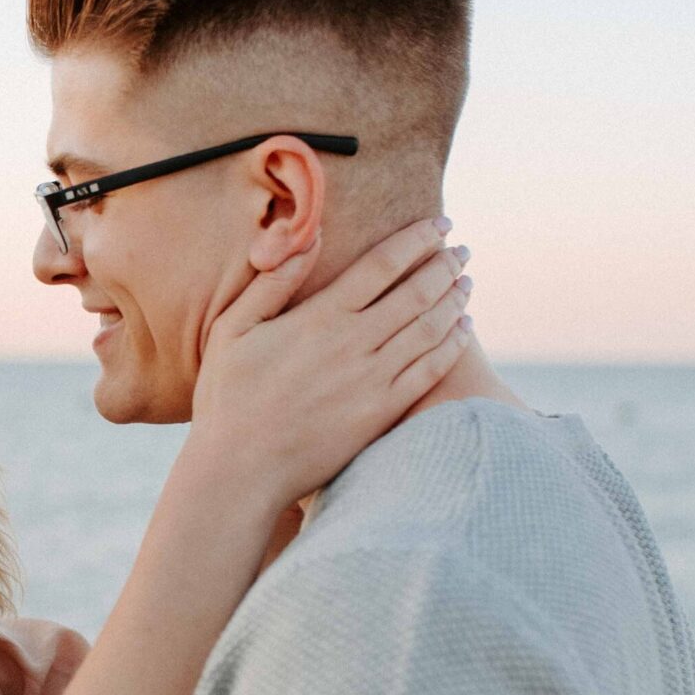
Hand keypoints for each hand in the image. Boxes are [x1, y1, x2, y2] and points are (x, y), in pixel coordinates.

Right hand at [190, 219, 470, 507]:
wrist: (241, 469)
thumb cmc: (228, 397)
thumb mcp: (231, 331)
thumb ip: (271, 282)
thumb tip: (307, 236)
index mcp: (319, 318)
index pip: (383, 264)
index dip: (418, 240)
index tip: (439, 225)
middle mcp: (353, 345)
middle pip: (417, 292)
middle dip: (446, 264)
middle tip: (462, 250)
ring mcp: (372, 381)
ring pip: (431, 328)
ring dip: (455, 299)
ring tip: (466, 282)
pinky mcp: (382, 414)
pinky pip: (431, 370)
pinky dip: (453, 344)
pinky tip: (463, 328)